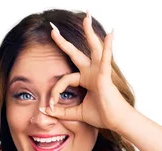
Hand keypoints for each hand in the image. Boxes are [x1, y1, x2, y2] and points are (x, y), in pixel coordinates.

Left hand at [42, 11, 130, 130]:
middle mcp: (92, 72)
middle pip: (76, 53)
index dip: (54, 92)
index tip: (50, 106)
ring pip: (93, 48)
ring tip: (86, 17)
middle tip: (53, 30)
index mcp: (85, 79)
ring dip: (89, 32)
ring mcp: (99, 72)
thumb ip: (61, 111)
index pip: (64, 80)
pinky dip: (108, 47)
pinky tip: (110, 35)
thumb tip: (46, 111)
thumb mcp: (76, 113)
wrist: (116, 121)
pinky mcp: (105, 76)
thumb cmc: (101, 116)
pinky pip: (106, 59)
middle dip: (64, 42)